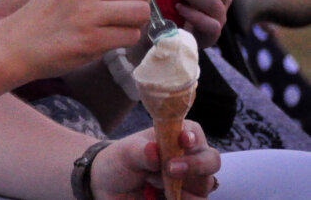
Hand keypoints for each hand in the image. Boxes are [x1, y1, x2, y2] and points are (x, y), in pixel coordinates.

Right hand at [10, 0, 159, 77]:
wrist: (19, 41)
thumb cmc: (51, 9)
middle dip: (141, 0)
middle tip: (123, 8)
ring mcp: (87, 12)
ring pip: (141, 12)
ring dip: (134, 21)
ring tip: (114, 23)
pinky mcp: (91, 39)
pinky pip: (131, 36)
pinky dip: (124, 39)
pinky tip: (105, 37)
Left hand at [91, 122, 219, 198]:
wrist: (113, 188)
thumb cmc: (122, 162)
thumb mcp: (124, 154)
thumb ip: (139, 151)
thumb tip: (153, 150)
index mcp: (177, 136)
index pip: (193, 132)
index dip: (191, 137)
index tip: (183, 140)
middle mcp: (191, 157)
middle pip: (211, 160)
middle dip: (194, 165)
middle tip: (170, 170)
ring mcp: (193, 181)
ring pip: (204, 185)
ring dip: (180, 187)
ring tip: (152, 183)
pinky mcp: (190, 199)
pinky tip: (164, 197)